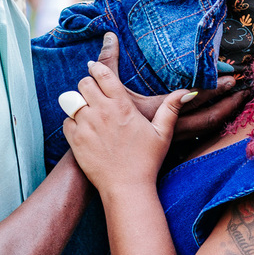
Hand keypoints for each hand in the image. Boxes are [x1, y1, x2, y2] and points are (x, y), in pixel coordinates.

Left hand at [62, 57, 191, 193]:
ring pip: (71, 100)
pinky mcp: (75, 141)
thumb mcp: (163, 133)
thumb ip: (171, 109)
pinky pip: (66, 122)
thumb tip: (187, 91)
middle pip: (83, 83)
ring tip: (85, 108)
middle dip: (87, 84)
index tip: (95, 66)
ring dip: (77, 101)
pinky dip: (71, 121)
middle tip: (92, 91)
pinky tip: (81, 127)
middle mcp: (101, 112)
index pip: (103, 75)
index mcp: (122, 107)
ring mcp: (86, 126)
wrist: (126, 188)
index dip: (97, 68)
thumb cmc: (146, 161)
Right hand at [93, 33, 246, 139]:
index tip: (232, 78)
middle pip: (209, 118)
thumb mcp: (107, 88)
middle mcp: (171, 128)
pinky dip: (212, 124)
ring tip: (238, 102)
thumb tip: (109, 34)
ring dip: (224, 115)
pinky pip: (200, 135)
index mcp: (160, 111)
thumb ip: (109, 61)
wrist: (104, 158)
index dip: (215, 89)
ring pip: (206, 129)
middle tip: (246, 91)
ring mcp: (174, 140)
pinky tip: (219, 116)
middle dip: (229, 104)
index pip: (196, 98)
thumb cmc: (105, 121)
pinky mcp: (173, 146)